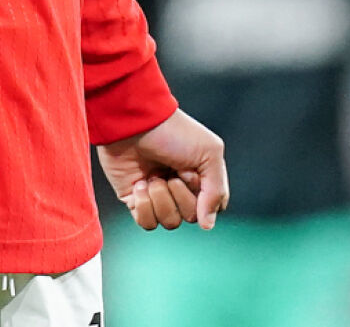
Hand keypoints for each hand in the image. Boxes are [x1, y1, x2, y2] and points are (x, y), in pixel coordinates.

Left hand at [96, 107, 229, 230]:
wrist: (134, 123)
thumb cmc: (174, 133)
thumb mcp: (209, 154)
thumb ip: (216, 192)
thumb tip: (207, 225)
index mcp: (199, 178)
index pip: (211, 208)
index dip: (204, 197)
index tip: (192, 173)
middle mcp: (179, 190)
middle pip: (190, 217)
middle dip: (180, 195)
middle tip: (170, 173)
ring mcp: (156, 195)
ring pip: (169, 222)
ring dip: (161, 199)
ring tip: (152, 177)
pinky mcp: (135, 199)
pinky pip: (146, 223)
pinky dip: (144, 206)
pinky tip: (139, 185)